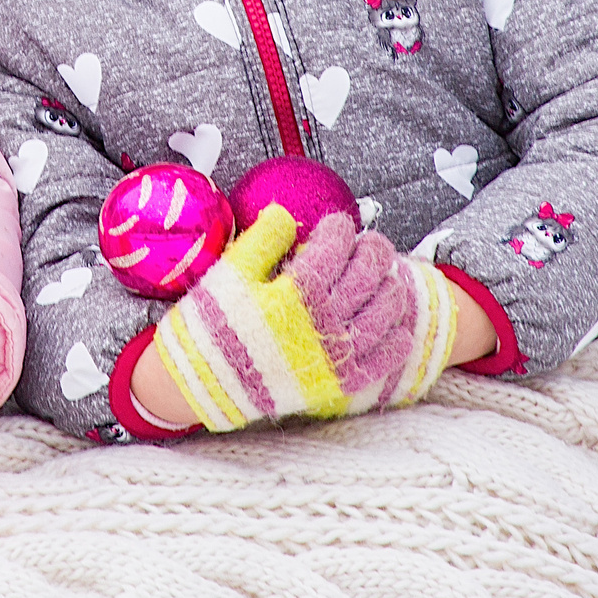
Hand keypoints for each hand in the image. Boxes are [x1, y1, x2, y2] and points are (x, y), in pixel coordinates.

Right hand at [150, 207, 457, 431]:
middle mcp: (320, 324)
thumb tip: (286, 213)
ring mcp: (333, 356)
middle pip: (368, 277)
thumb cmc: (211, 325)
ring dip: (391, 287)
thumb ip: (262, 240)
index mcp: (294, 294)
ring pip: (384, 314)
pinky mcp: (338, 384)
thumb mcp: (228, 274)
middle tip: (369, 242)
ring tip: (385, 275)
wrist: (200, 384)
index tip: (337, 223)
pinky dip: (396, 339)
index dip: (340, 229)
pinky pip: (382, 361)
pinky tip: (396, 323)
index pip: (333, 249)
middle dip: (374, 250)